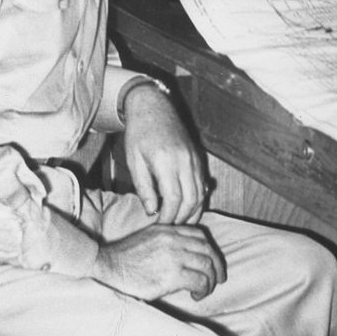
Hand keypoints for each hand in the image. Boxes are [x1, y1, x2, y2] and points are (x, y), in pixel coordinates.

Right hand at [94, 223, 226, 301]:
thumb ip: (167, 240)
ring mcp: (174, 257)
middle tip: (219, 278)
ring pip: (207, 265)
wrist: (107, 267)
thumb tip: (185, 254)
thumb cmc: (124, 258)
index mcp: (169, 230)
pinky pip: (199, 280)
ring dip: (211, 280)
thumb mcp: (148, 238)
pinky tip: (196, 295)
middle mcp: (174, 240)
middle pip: (208, 249)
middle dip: (217, 265)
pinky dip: (203, 288)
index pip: (200, 235)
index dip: (210, 249)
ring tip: (205, 290)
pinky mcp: (171, 275)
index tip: (212, 262)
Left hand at [122, 84, 206, 224]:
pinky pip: (203, 182)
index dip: (168, 216)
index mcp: (166, 162)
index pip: (174, 198)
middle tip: (170, 228)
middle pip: (192, 198)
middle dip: (183, 217)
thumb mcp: (134, 161)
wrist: (153, 107)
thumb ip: (144, 187)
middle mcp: (185, 160)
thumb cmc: (139, 134)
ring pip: (201, 192)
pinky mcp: (198, 157)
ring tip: (181, 222)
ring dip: (193, 210)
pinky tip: (190, 207)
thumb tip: (152, 211)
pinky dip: (198, 198)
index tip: (160, 227)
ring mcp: (194, 158)